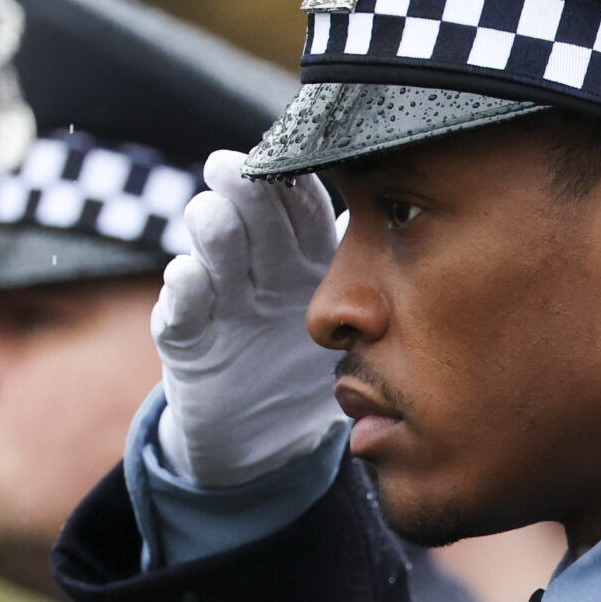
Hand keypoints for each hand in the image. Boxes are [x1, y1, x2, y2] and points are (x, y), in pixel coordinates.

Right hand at [152, 150, 345, 486]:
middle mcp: (256, 274)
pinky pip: (182, 316)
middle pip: (252, 223)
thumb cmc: (309, 373)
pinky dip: (184, 295)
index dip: (295, 187)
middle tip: (235, 167)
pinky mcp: (188, 345)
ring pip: (213, 258)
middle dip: (244, 192)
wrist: (264, 444)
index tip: (293, 157)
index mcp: (302, 264)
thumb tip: (418, 237)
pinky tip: (188, 274)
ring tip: (214, 212)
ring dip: (212, 234)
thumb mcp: (350, 334)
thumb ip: (373, 288)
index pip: (300, 214)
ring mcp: (220, 306)